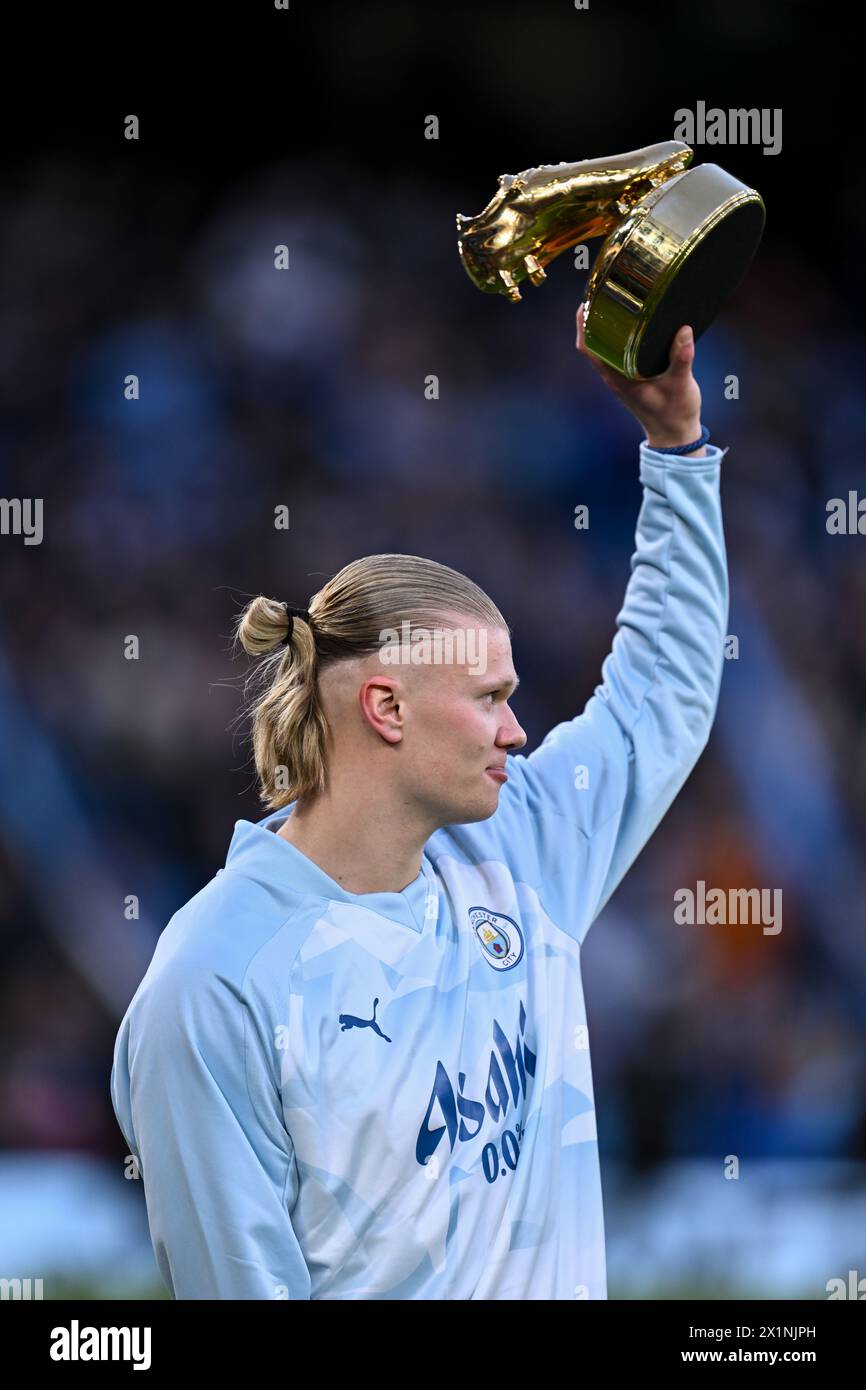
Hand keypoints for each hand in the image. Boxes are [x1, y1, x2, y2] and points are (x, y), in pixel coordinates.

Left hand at [576, 303, 704, 455]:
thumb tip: (683, 330)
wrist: (675, 436)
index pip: (588, 348)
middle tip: (605, 288)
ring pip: (605, 344)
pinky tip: (633, 320)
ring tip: (617, 297)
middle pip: (593, 341)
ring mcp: (621, 375)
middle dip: (595, 315)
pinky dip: (621, 333)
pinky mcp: (631, 376)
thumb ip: (681, 358)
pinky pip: (619, 350)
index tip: (586, 300)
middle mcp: (614, 375)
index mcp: (617, 377)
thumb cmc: (675, 414)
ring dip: (607, 323)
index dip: (583, 323)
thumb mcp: (681, 384)